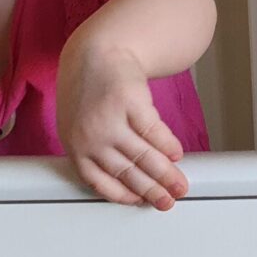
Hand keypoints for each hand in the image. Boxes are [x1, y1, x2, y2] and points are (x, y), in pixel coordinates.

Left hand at [56, 42, 188, 209]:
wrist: (95, 54)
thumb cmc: (89, 92)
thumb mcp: (79, 126)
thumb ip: (95, 153)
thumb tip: (127, 180)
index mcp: (76, 147)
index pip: (102, 182)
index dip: (126, 195)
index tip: (143, 202)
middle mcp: (91, 136)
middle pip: (128, 172)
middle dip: (153, 190)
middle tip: (169, 200)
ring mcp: (110, 119)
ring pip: (144, 155)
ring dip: (166, 174)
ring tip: (179, 183)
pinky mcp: (130, 101)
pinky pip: (154, 131)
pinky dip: (168, 145)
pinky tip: (177, 154)